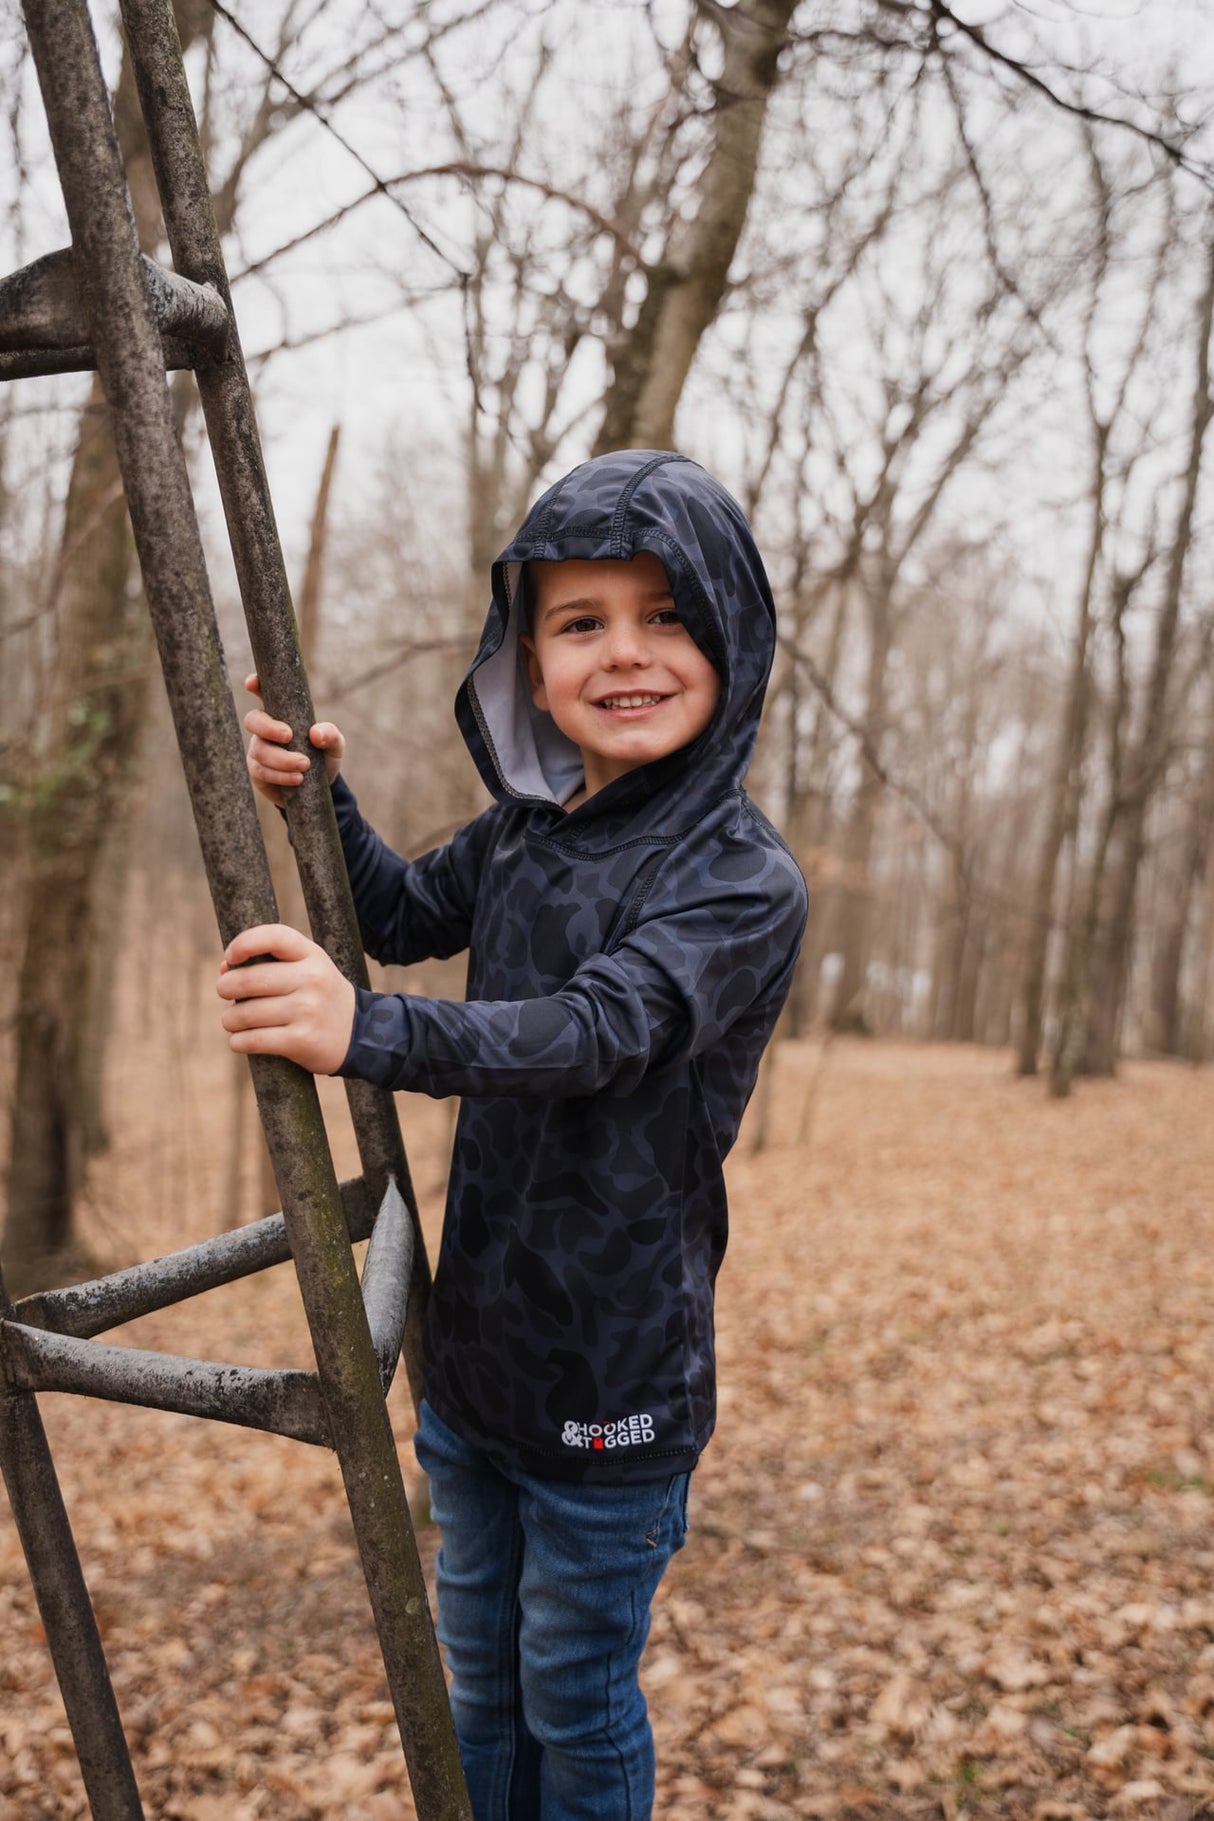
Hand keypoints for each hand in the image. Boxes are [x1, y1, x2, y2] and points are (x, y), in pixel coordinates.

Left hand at [217, 924, 355, 1074]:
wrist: (360, 1034)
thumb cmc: (319, 996)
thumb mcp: (306, 968)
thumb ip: (269, 962)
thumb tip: (224, 969)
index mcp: (312, 956)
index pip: (273, 936)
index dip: (243, 943)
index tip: (230, 957)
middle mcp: (311, 980)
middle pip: (248, 980)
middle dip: (226, 987)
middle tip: (225, 992)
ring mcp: (307, 1011)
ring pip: (244, 1014)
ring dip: (230, 1019)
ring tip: (234, 1021)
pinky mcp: (301, 1040)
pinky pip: (252, 1040)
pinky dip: (238, 1042)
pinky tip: (241, 1040)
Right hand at [243, 673, 344, 806]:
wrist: (320, 787)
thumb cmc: (323, 756)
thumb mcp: (334, 745)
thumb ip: (330, 735)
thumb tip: (316, 734)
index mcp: (282, 714)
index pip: (264, 694)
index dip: (256, 685)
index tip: (252, 683)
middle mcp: (266, 729)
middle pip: (253, 720)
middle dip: (269, 727)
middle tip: (289, 736)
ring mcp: (259, 749)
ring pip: (260, 750)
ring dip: (282, 759)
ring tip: (304, 766)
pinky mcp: (257, 771)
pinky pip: (261, 771)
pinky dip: (280, 775)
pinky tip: (297, 779)